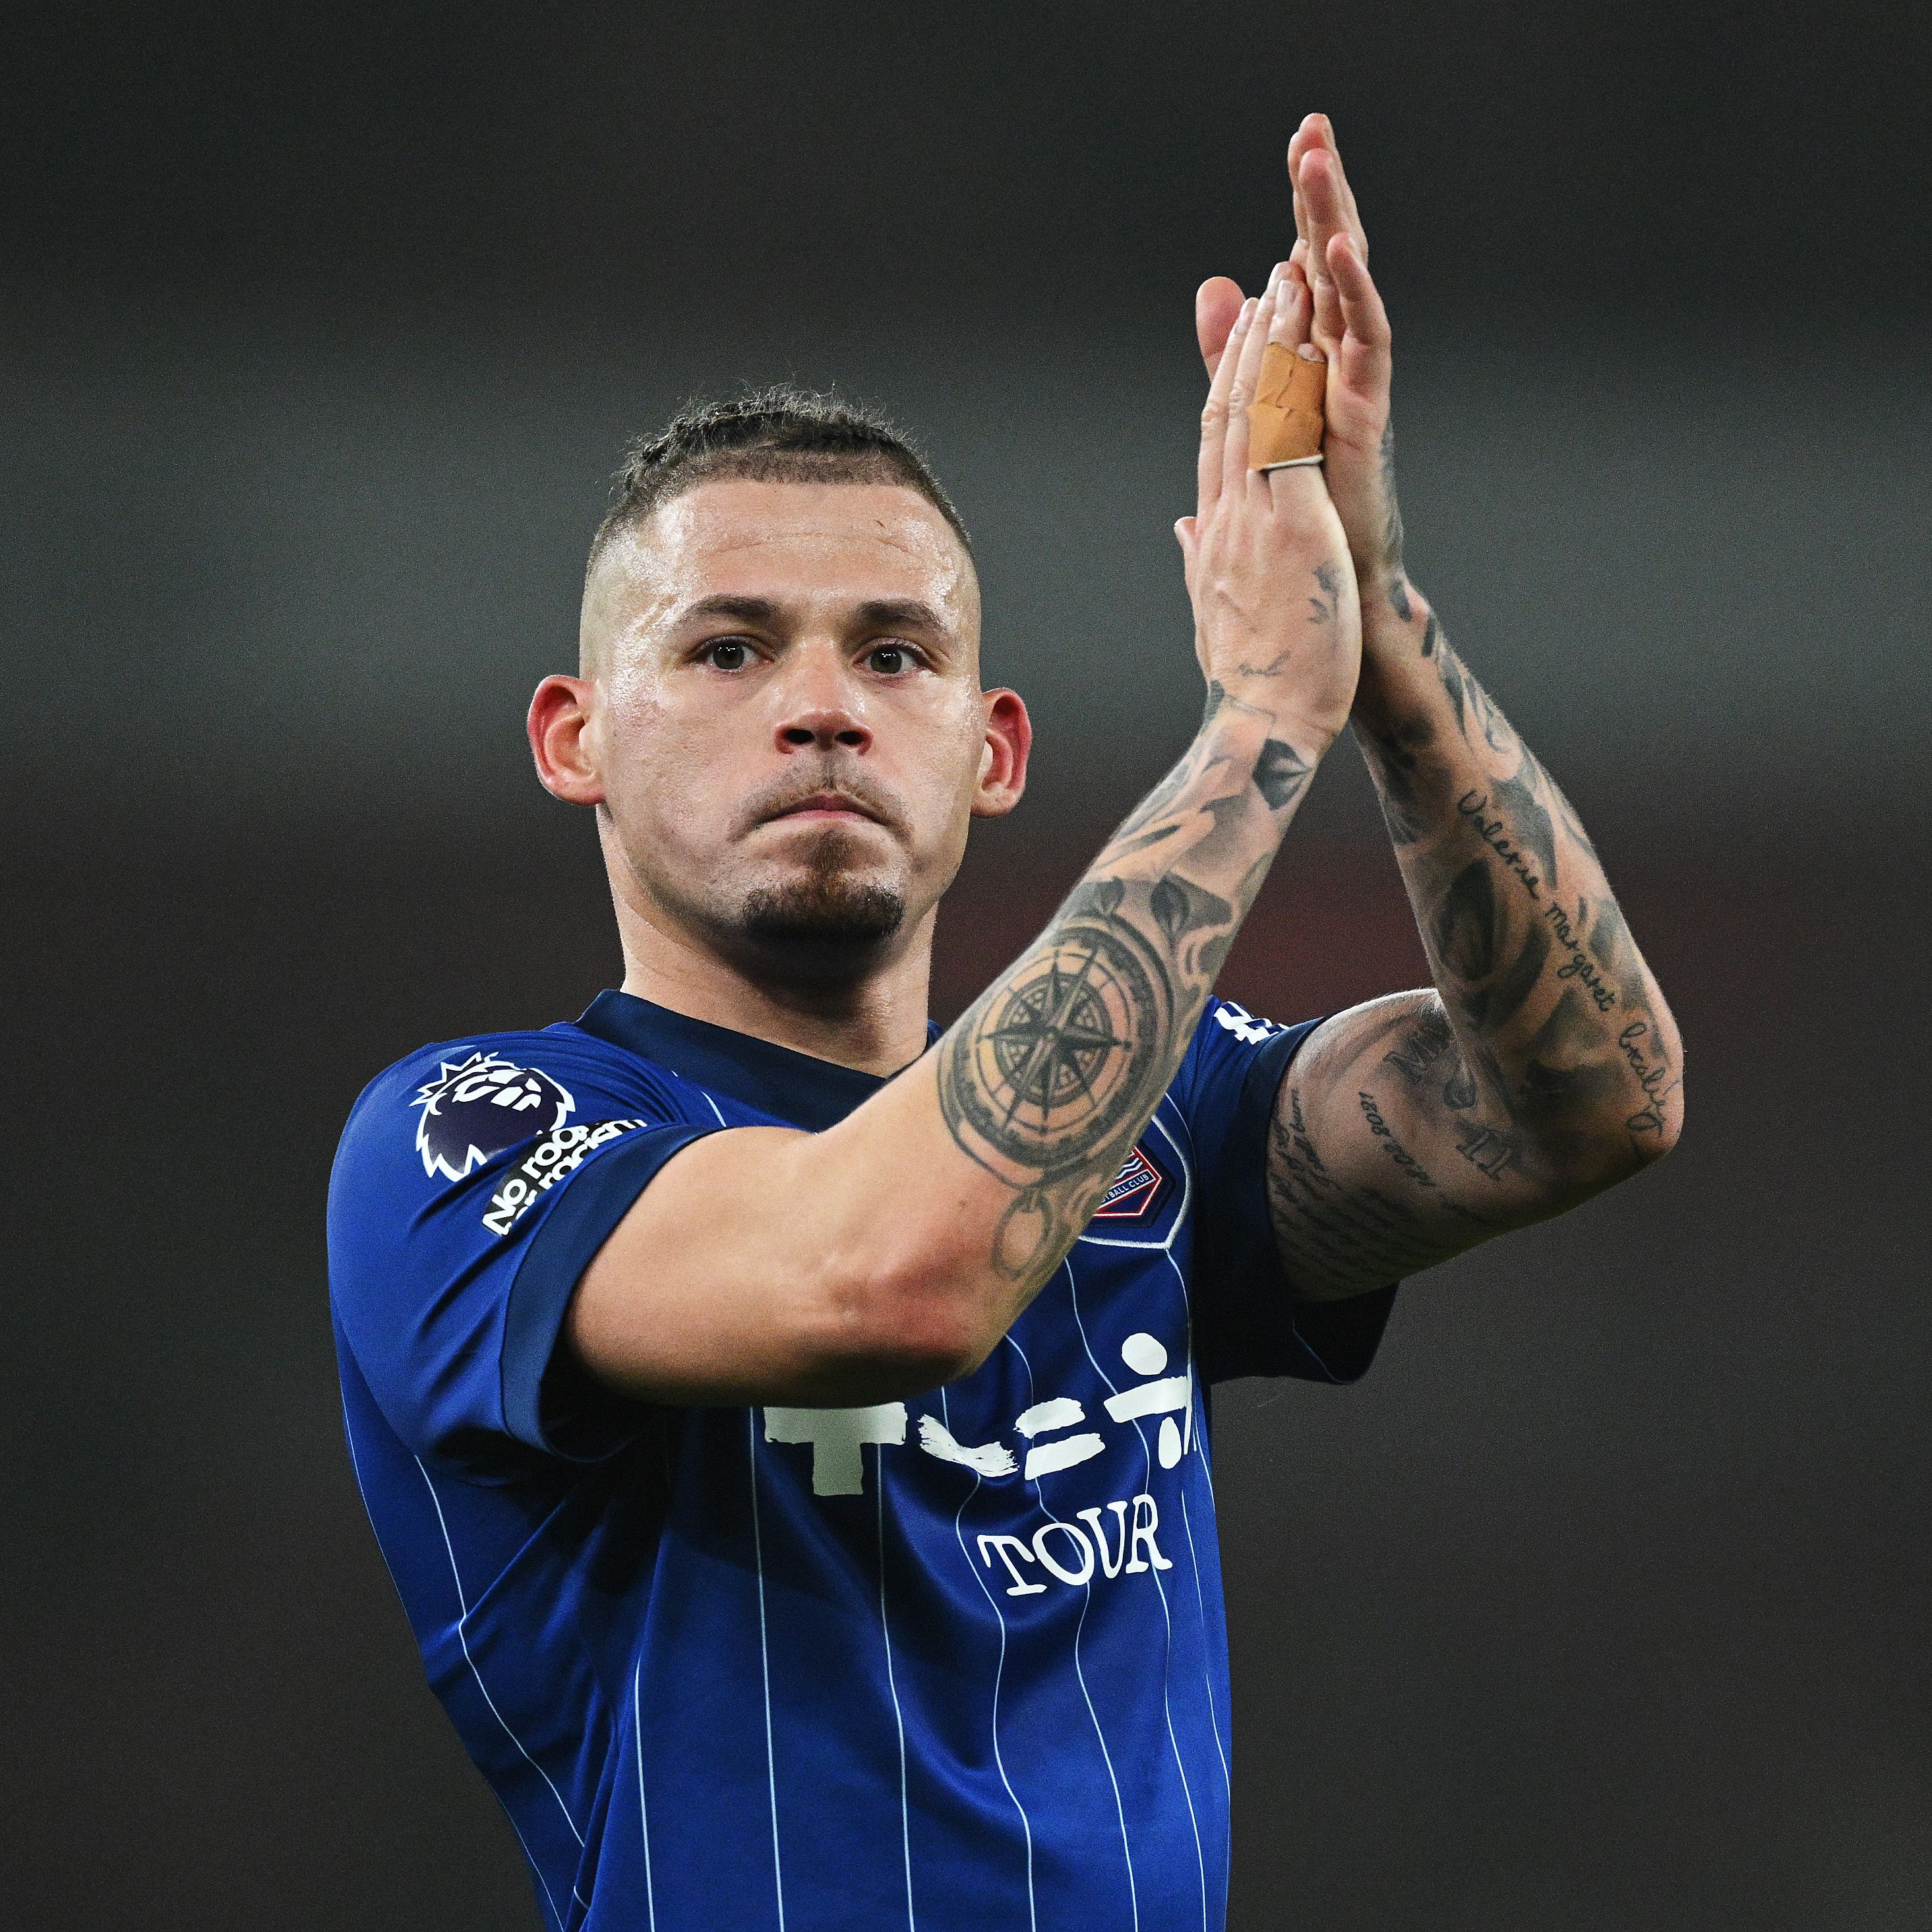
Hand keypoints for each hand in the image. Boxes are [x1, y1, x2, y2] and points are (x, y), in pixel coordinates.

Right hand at [1175, 269, 1360, 752]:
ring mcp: (1256, 517)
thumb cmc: (1249, 682)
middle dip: (1248, 343)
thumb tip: (1182, 531)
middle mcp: (1226, 517)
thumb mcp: (1214, 612)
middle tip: (1267, 285)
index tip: (1242, 339)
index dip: (1225, 384)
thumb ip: (1198, 562)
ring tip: (1289, 284)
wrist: (1259, 722)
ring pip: (1256, 410)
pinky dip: (1297, 383)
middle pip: (1228, 412)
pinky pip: (1291, 438)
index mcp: (1212, 538)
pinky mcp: (1294, 525)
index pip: (1214, 445)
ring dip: (1273, 342)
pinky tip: (1312, 340)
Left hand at [1195, 114, 1405, 617]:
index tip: (1296, 146)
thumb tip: (1216, 315)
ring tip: (1319, 161)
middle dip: (1319, 197)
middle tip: (1312, 127)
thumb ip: (1235, 371)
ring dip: (1333, 223)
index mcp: (1309, 369)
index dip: (1298, 213)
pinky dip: (1351, 295)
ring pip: (1348, 289)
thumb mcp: (1256, 436)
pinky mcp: (1366, 417)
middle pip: (1327, 265)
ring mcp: (1355, 389)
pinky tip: (1333, 251)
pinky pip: (1365, 344)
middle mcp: (1337, 370)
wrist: (1339, 601)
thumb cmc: (1307, 531)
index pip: (1302, 277)